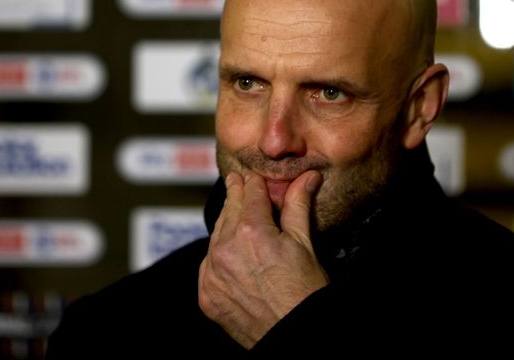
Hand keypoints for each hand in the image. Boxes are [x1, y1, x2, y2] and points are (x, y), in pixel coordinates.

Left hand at [198, 170, 329, 348]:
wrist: (294, 336)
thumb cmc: (305, 294)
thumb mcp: (305, 244)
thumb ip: (298, 206)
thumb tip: (306, 178)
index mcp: (252, 231)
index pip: (249, 192)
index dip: (255, 183)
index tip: (254, 178)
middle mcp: (225, 249)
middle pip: (229, 209)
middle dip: (237, 197)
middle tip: (240, 184)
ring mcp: (212, 274)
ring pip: (215, 235)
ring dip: (226, 224)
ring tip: (239, 220)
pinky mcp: (206, 294)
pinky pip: (208, 264)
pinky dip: (219, 255)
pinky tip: (233, 254)